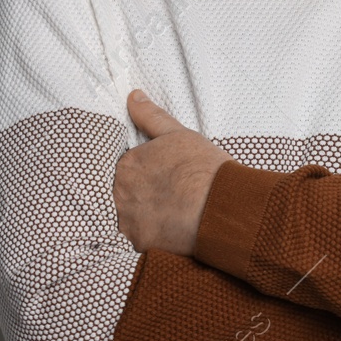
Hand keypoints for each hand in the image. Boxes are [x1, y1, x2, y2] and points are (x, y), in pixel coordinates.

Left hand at [112, 90, 232, 254]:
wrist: (221, 207)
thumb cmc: (203, 168)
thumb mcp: (179, 135)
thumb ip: (151, 116)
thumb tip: (133, 97)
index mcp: (127, 164)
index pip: (128, 168)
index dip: (149, 172)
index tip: (166, 176)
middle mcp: (119, 192)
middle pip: (126, 193)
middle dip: (145, 195)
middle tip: (173, 195)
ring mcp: (128, 220)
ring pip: (132, 217)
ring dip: (148, 216)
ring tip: (175, 213)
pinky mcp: (139, 243)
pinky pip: (143, 239)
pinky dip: (156, 235)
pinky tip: (175, 229)